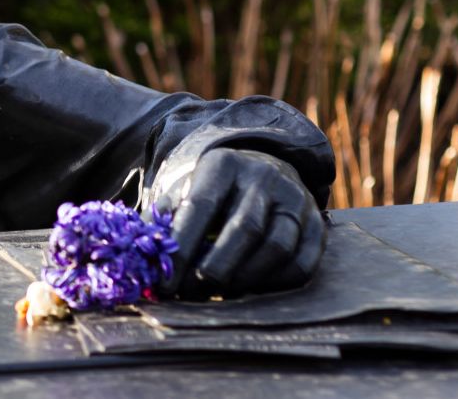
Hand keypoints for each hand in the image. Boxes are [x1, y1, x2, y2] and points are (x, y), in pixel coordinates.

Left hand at [151, 148, 324, 297]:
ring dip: (245, 279)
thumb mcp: (183, 191)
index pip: (200, 207)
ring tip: (219, 292)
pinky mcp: (317, 223)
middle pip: (244, 229)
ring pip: (277, 247)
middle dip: (216, 269)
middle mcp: (263, 176)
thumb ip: (161, 222)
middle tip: (192, 293)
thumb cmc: (211, 190)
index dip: (182, 249)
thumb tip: (141, 260)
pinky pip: (302, 263)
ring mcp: (295, 198)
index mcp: (222, 165)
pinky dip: (274, 284)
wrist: (260, 168)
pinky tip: (250, 289)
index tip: (165, 284)